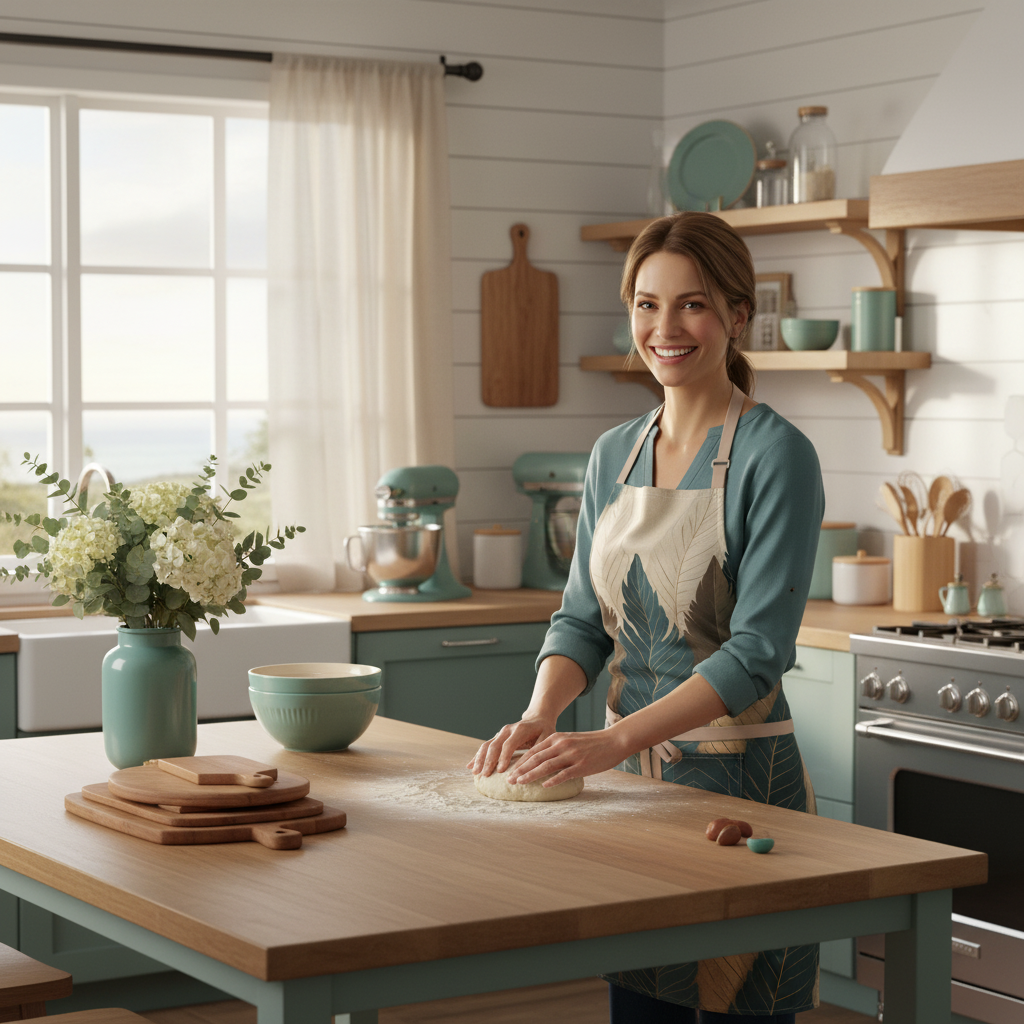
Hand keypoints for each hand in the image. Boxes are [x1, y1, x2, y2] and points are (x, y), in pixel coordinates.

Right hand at [467, 716, 554, 776]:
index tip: (501, 771)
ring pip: (487, 745)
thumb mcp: (547, 737)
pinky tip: (470, 766)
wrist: (537, 718)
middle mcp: (507, 730)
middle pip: (494, 745)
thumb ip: (539, 750)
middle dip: (489, 761)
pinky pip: (485, 746)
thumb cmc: (544, 730)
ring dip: (480, 759)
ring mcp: (500, 733)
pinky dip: (477, 756)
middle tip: (485, 775)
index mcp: (520, 729)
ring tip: (475, 773)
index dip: (504, 758)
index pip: (509, 744)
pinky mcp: (497, 738)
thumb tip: (530, 766)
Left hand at [506, 728, 628, 787]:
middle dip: (520, 770)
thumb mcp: (570, 740)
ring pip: (546, 766)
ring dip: (531, 775)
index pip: (533, 751)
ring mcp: (572, 755)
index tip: (509, 771)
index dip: (520, 762)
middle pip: (536, 758)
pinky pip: (564, 774)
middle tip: (509, 780)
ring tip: (520, 783)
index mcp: (557, 738)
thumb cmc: (591, 743)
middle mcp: (562, 745)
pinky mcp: (582, 765)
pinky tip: (544, 786)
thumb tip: (540, 760)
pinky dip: (552, 780)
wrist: (614, 740)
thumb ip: (556, 747)